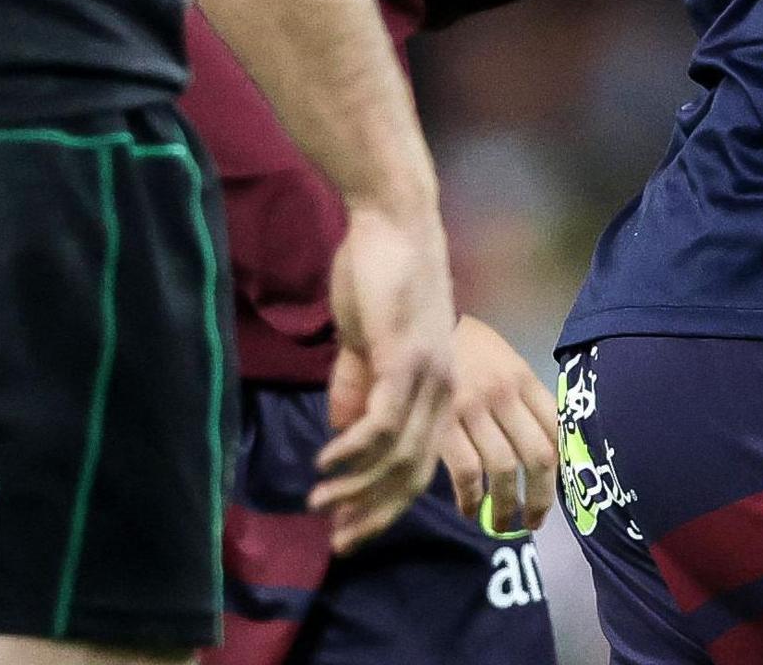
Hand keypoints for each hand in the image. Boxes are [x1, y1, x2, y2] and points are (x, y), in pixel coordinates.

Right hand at [315, 198, 457, 551]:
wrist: (392, 221)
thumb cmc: (379, 278)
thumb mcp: (367, 346)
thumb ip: (356, 389)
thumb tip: (342, 436)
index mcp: (438, 391)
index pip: (419, 467)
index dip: (384, 506)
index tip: (350, 534)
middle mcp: (443, 390)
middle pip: (413, 474)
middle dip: (373, 513)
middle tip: (337, 540)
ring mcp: (427, 375)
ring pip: (398, 455)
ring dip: (356, 486)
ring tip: (319, 500)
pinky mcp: (404, 357)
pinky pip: (383, 421)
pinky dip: (354, 449)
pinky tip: (327, 461)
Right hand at [434, 316, 562, 536]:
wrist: (417, 327)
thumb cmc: (464, 348)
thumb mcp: (503, 361)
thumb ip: (523, 397)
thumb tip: (544, 447)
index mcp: (523, 379)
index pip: (558, 429)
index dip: (562, 468)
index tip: (557, 491)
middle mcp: (504, 395)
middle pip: (538, 457)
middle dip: (540, 498)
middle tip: (534, 522)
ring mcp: (472, 409)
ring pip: (504, 469)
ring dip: (506, 506)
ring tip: (502, 525)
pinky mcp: (441, 424)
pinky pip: (466, 472)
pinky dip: (471, 499)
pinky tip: (471, 511)